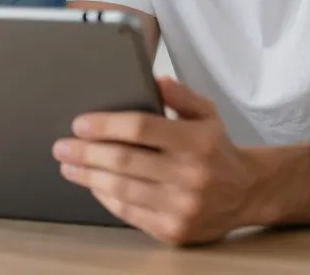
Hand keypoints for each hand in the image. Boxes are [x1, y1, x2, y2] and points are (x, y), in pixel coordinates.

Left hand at [53, 77, 258, 244]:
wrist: (247, 193)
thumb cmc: (217, 148)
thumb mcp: (206, 112)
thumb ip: (180, 95)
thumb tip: (154, 80)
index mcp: (197, 141)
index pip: (141, 128)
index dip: (106, 125)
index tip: (79, 124)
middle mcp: (190, 176)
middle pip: (124, 161)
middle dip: (86, 153)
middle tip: (61, 147)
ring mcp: (182, 207)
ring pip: (122, 189)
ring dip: (88, 177)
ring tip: (69, 166)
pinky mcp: (174, 230)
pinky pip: (130, 213)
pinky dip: (106, 198)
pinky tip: (93, 185)